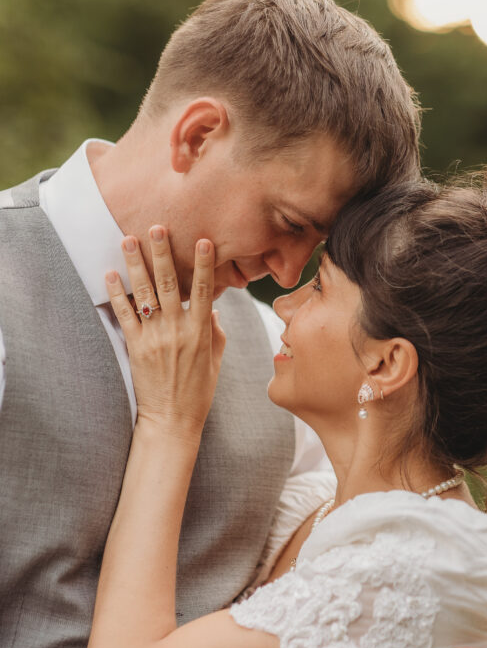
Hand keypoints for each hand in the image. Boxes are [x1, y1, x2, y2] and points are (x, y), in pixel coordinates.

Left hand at [106, 227, 225, 438]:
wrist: (173, 420)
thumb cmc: (198, 392)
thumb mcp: (216, 361)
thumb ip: (214, 331)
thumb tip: (210, 307)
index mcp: (201, 332)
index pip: (205, 290)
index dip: (204, 264)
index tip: (203, 240)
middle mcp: (178, 330)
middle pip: (171, 283)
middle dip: (163, 253)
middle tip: (157, 227)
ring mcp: (155, 337)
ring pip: (145, 293)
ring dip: (137, 264)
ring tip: (129, 239)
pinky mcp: (136, 347)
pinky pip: (124, 315)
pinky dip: (116, 293)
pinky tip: (110, 274)